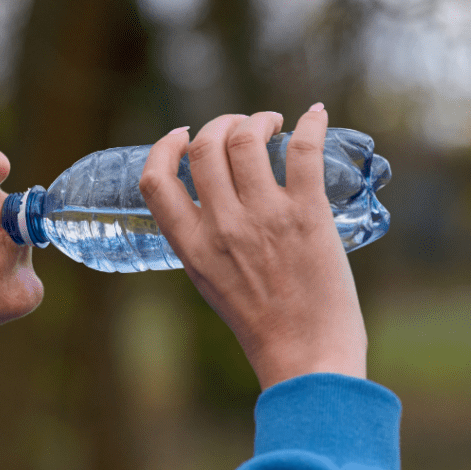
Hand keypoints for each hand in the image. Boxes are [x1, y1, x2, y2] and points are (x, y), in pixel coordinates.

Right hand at [138, 107, 366, 390]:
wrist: (305, 354)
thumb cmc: (260, 324)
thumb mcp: (209, 281)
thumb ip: (203, 241)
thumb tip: (213, 200)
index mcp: (191, 247)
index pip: (156, 181)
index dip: (164, 147)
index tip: (180, 135)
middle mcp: (221, 227)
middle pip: (205, 147)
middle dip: (219, 124)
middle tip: (239, 127)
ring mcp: (264, 218)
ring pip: (246, 138)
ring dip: (258, 119)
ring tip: (272, 124)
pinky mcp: (307, 215)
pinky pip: (304, 150)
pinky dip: (311, 123)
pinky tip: (314, 115)